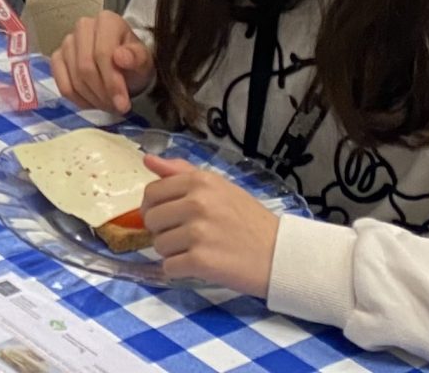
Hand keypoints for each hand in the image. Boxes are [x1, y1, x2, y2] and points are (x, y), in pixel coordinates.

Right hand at [50, 9, 155, 115]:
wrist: (124, 66)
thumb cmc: (133, 60)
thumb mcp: (143, 60)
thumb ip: (136, 57)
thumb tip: (120, 57)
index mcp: (107, 21)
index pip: (103, 54)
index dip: (112, 82)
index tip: (123, 104)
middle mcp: (83, 26)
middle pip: (85, 67)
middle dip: (102, 93)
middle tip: (116, 107)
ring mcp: (67, 42)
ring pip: (74, 78)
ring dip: (92, 99)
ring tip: (108, 105)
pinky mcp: (57, 58)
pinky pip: (62, 85)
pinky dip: (78, 100)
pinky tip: (92, 103)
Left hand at [140, 155, 278, 298]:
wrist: (281, 255)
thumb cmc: (249, 220)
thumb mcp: (220, 187)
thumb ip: (182, 172)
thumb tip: (147, 158)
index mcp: (200, 181)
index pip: (152, 192)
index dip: (156, 207)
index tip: (169, 217)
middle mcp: (197, 203)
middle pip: (151, 219)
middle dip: (164, 230)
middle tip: (188, 236)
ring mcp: (198, 233)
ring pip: (158, 245)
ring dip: (174, 252)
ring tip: (199, 250)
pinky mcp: (200, 261)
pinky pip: (169, 267)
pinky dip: (181, 270)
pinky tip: (201, 265)